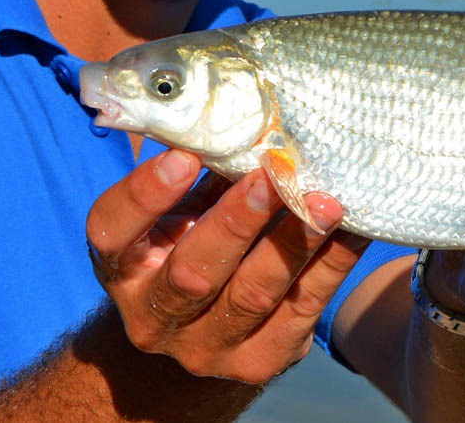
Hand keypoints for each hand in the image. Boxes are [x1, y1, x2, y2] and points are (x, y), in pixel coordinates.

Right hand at [85, 149, 369, 382]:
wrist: (206, 331)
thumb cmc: (195, 239)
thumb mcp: (183, 208)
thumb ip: (200, 167)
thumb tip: (239, 103)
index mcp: (122, 267)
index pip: (111, 233)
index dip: (145, 196)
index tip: (184, 154)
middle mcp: (153, 316)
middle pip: (192, 271)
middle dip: (236, 221)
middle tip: (273, 174)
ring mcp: (205, 348)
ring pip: (253, 295)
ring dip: (294, 242)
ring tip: (326, 201)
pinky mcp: (259, 362)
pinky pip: (301, 310)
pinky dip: (331, 265)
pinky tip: (352, 228)